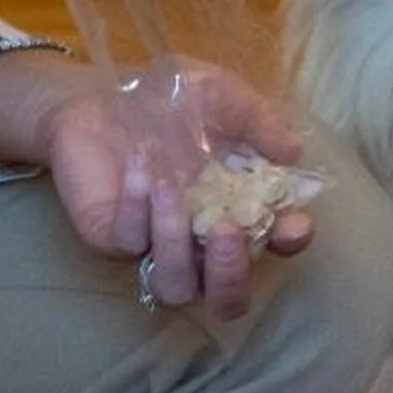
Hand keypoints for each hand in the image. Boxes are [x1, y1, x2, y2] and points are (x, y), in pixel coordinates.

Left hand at [0, 48, 316, 321]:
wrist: (99, 94)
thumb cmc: (170, 100)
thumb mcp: (223, 96)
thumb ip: (259, 121)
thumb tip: (293, 153)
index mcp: (236, 210)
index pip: (272, 246)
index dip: (288, 243)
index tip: (292, 223)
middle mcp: (199, 241)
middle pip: (225, 299)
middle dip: (232, 275)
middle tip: (226, 230)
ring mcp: (153, 245)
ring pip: (175, 286)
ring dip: (177, 243)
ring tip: (170, 187)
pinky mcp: (110, 237)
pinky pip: (127, 242)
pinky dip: (136, 206)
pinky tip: (141, 165)